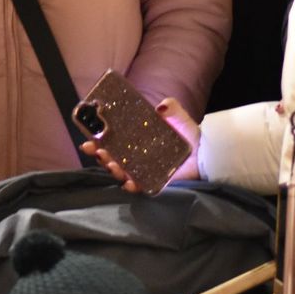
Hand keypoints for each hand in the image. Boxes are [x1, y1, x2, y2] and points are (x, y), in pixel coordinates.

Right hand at [81, 97, 200, 192]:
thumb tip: (161, 106)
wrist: (206, 154)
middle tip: (97, 150)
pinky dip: (132, 185)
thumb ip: (171, 107)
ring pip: (121, 173)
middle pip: (111, 158)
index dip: (97, 141)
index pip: (112, 141)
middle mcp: (136, 156)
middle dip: (100, 156)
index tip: (88, 139)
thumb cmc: (189, 136)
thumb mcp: (179, 117)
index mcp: (136, 140)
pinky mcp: (154, 183)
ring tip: (112, 164)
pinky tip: (128, 182)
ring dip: (113, 169)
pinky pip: (140, 187)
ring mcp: (143, 171)